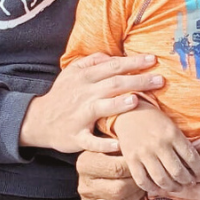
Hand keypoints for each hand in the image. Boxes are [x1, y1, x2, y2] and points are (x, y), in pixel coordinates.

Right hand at [18, 53, 163, 153]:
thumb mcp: (72, 72)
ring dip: (119, 105)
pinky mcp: (76, 136)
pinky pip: (90, 141)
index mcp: (85, 77)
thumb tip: (114, 55)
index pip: (113, 66)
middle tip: (160, 80)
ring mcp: (79, 115)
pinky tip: (119, 145)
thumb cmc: (63, 95)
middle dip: (137, 81)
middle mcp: (84, 94)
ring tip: (136, 101)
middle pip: (113, 84)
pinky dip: (103, 144)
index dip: (133, 62)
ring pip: (101, 108)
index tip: (153, 59)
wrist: (39, 120)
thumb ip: (92, 61)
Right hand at [75, 146, 147, 199]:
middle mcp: (84, 185)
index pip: (116, 168)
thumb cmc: (113, 152)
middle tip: (148, 179)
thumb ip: (121, 142)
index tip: (145, 163)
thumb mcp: (112, 141)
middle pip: (118, 189)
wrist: (101, 166)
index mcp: (85, 164)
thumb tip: (134, 146)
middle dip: (138, 186)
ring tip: (144, 190)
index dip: (136, 168)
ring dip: (136, 199)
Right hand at [114, 105, 199, 195]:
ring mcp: (144, 153)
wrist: (128, 112)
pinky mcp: (131, 159)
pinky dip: (152, 188)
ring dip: (173, 188)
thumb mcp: (172, 126)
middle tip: (190, 183)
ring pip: (162, 179)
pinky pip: (142, 180)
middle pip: (178, 172)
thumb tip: (195, 164)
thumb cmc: (154, 120)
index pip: (192, 158)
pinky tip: (158, 188)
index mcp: (173, 134)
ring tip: (178, 188)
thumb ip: (183, 143)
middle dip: (187, 181)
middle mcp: (159, 144)